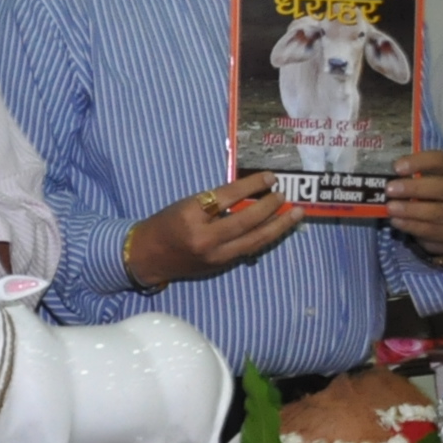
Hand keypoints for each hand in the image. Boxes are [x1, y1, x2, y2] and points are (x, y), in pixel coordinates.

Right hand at [124, 172, 298, 288]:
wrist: (146, 257)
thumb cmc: (163, 224)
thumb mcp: (184, 206)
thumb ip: (213, 202)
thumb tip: (248, 195)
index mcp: (190, 216)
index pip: (227, 197)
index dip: (251, 186)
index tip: (269, 177)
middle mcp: (204, 237)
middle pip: (245, 221)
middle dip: (269, 207)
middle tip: (284, 195)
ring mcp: (214, 255)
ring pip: (254, 240)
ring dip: (278, 226)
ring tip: (295, 214)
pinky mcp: (220, 266)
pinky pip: (248, 249)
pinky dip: (265, 237)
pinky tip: (277, 229)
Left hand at [387, 148, 442, 253]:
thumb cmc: (431, 197)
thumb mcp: (425, 181)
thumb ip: (410, 176)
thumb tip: (383, 174)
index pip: (441, 161)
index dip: (419, 162)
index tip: (396, 167)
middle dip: (414, 188)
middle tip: (390, 190)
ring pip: (440, 212)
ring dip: (412, 210)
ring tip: (390, 208)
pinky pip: (437, 232)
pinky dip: (414, 227)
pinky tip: (397, 222)